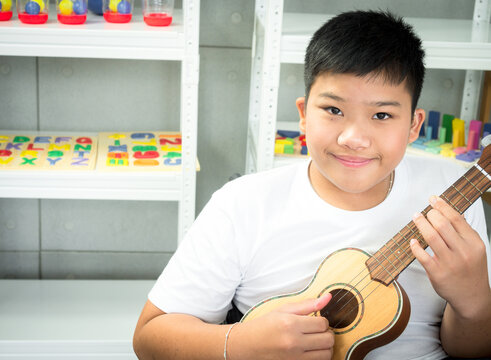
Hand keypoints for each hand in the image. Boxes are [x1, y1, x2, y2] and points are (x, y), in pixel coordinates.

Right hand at [229, 293, 334, 359]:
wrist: (248, 344)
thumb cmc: (265, 325)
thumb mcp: (284, 310)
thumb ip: (307, 304)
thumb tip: (328, 297)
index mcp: (291, 324)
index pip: (323, 323)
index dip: (322, 320)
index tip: (315, 320)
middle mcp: (294, 342)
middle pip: (328, 339)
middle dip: (326, 333)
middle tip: (317, 330)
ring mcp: (295, 358)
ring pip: (326, 354)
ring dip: (325, 346)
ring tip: (315, 341)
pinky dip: (319, 356)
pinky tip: (311, 350)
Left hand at [410, 195, 490, 318]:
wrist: (472, 297)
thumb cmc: (471, 270)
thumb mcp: (475, 249)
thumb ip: (464, 232)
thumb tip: (451, 212)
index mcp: (474, 243)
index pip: (456, 218)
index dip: (443, 206)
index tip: (433, 199)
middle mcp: (463, 252)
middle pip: (442, 225)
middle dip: (430, 214)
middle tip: (423, 211)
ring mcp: (450, 263)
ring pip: (431, 237)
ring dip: (421, 224)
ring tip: (416, 217)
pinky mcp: (437, 273)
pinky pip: (422, 255)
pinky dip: (415, 245)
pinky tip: (413, 240)